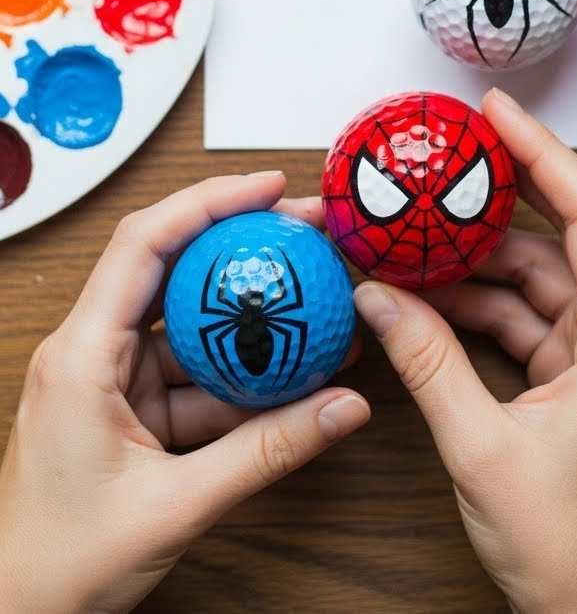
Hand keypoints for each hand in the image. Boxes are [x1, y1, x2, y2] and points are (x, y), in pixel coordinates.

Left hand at [0, 172, 368, 613]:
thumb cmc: (58, 565)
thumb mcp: (175, 506)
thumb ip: (266, 453)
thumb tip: (342, 409)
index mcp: (80, 356)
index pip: (144, 244)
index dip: (208, 201)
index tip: (267, 187)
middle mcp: (90, 353)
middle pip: (170, 267)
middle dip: (240, 243)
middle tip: (305, 231)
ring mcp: (109, 382)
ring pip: (189, 326)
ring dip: (249, 318)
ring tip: (314, 303)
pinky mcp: (127, 412)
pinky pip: (193, 375)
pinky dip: (240, 374)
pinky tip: (293, 374)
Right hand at [353, 89, 576, 613]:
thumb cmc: (565, 546)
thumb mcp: (480, 448)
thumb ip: (425, 363)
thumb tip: (376, 297)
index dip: (543, 152)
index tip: (496, 112)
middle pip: (562, 238)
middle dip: (497, 200)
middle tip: (443, 159)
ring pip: (538, 279)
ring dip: (476, 263)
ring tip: (412, 236)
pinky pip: (531, 318)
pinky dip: (483, 305)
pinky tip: (428, 294)